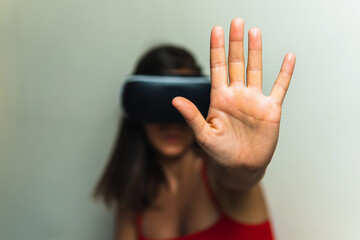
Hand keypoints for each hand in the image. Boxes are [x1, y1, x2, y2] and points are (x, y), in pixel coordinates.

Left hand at [173, 18, 295, 171]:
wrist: (240, 167)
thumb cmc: (220, 153)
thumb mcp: (204, 135)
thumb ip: (192, 116)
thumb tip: (175, 99)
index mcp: (219, 98)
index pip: (217, 67)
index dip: (216, 48)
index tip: (216, 30)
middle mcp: (237, 94)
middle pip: (236, 63)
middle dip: (235, 43)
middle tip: (236, 22)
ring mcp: (254, 100)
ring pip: (255, 70)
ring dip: (255, 51)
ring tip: (254, 32)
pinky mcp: (270, 109)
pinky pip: (279, 87)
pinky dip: (284, 73)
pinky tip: (288, 57)